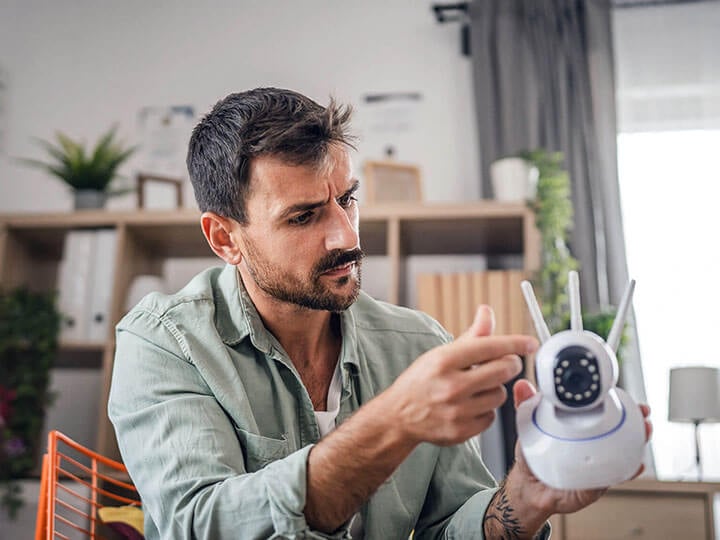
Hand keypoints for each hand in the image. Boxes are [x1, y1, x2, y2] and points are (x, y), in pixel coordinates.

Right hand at [385, 306, 537, 446]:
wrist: (398, 417)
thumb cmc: (421, 381)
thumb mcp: (440, 354)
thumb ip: (471, 336)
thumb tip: (487, 312)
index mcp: (444, 360)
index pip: (490, 347)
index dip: (515, 343)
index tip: (531, 343)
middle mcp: (451, 385)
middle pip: (503, 371)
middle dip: (510, 364)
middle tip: (506, 363)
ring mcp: (456, 411)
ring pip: (500, 395)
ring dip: (495, 389)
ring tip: (477, 388)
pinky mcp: (461, 431)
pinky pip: (491, 417)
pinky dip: (486, 410)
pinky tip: (470, 406)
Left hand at [507, 379, 652, 515]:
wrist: (529, 486)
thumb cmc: (534, 454)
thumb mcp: (528, 426)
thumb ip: (526, 405)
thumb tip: (522, 385)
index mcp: (579, 427)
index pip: (602, 411)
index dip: (618, 401)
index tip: (626, 395)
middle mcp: (592, 444)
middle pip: (621, 429)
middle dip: (637, 420)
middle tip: (642, 414)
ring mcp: (597, 462)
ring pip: (624, 451)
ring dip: (638, 442)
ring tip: (643, 434)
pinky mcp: (596, 482)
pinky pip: (615, 476)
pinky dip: (627, 470)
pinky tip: (635, 465)